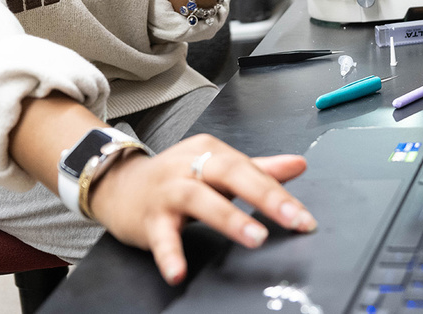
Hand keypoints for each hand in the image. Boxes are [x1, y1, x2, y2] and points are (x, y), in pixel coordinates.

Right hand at [88, 134, 313, 285]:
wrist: (118, 184)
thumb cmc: (175, 177)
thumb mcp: (217, 167)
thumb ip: (259, 169)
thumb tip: (299, 165)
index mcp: (211, 152)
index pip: (250, 169)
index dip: (280, 193)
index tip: (304, 217)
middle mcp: (189, 166)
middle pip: (230, 174)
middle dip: (264, 196)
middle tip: (293, 219)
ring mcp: (168, 191)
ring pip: (199, 199)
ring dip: (229, 218)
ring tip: (255, 238)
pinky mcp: (149, 219)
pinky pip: (161, 237)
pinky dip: (169, 254)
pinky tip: (179, 272)